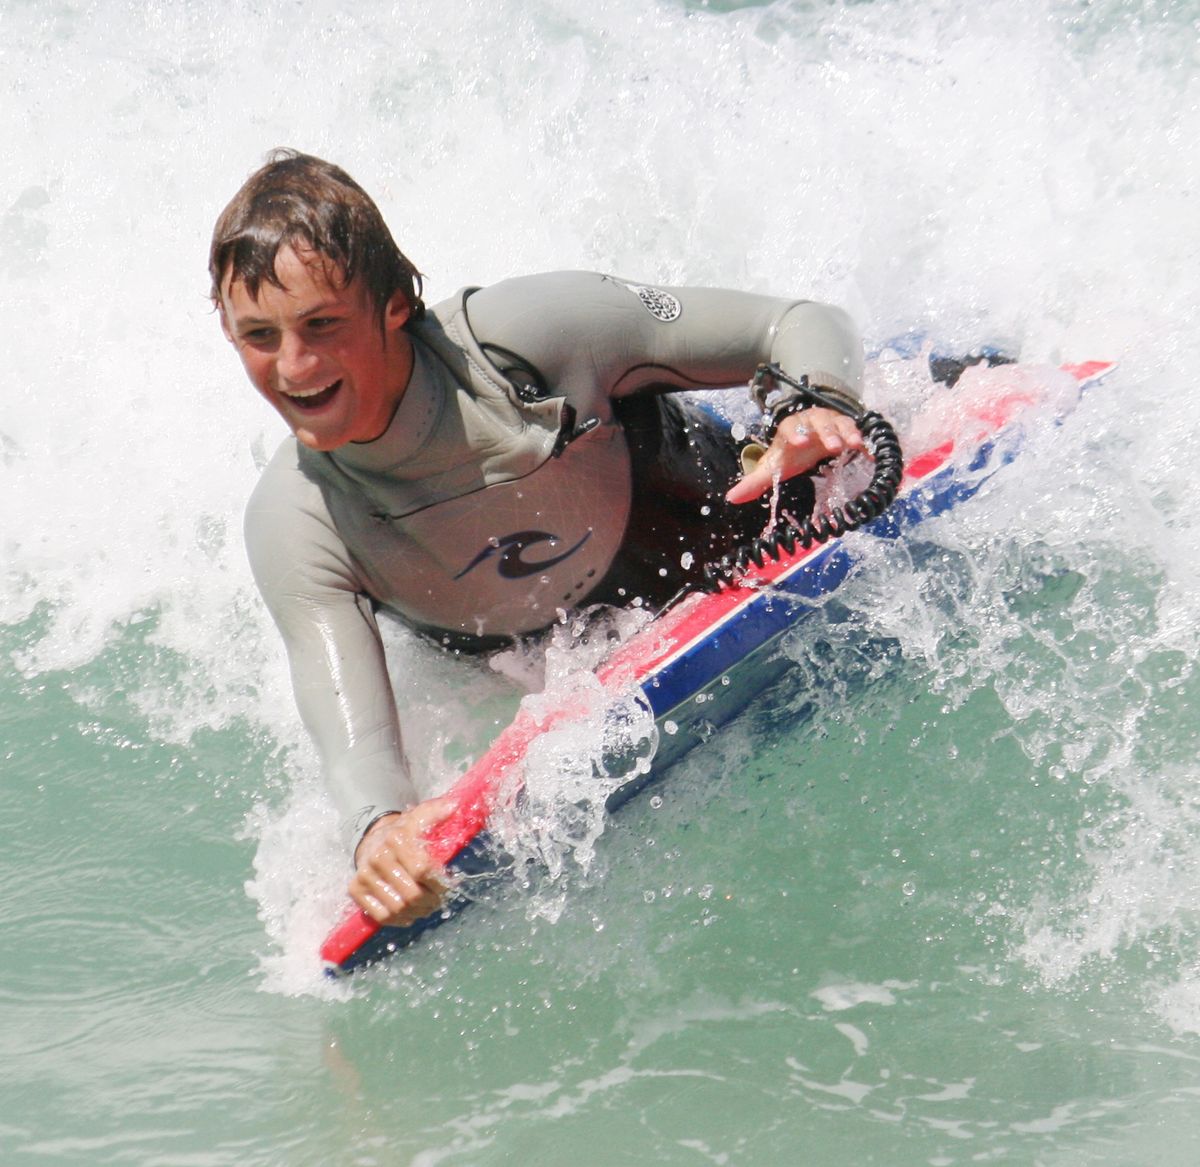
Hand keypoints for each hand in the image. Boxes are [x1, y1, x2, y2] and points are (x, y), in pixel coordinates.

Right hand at [349, 797, 455, 926]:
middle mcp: (378, 856)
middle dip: (430, 902)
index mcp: (397, 838)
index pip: (422, 869)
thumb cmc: (405, 831)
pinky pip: (380, 916)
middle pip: (411, 894)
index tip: (447, 885)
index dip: (439, 883)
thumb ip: (438, 811)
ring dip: (417, 913)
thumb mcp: (421, 816)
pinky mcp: (355, 889)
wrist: (373, 837)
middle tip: (438, 901)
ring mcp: (364, 874)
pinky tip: (409, 915)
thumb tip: (455, 805)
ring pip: (397, 908)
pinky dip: (398, 920)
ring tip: (426, 908)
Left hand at [725, 406, 866, 504]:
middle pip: (818, 423)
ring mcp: (832, 423)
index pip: (789, 428)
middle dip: (826, 433)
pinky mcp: (848, 429)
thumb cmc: (791, 452)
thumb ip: (754, 482)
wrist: (811, 434)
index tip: (798, 442)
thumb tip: (731, 498)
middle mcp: (812, 422)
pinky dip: (864, 439)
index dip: (794, 433)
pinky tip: (871, 450)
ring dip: (847, 432)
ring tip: (854, 444)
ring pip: (840, 423)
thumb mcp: (774, 467)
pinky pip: (857, 431)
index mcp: (791, 429)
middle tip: (833, 445)